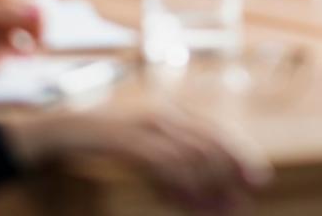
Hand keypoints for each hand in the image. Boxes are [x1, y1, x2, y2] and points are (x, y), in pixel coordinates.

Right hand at [2, 109, 271, 211]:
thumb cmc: (104, 145)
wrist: (62, 132)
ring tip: (223, 207)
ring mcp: (143, 125)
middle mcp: (161, 115)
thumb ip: (171, 176)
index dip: (239, 155)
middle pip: (208, 141)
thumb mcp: (143, 160)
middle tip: (252, 193)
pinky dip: (179, 182)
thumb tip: (201, 198)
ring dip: (210, 182)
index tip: (260, 178)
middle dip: (234, 168)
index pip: (213, 132)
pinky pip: (161, 161)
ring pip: (189, 153)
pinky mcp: (127, 139)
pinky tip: (189, 199)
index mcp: (168, 114)